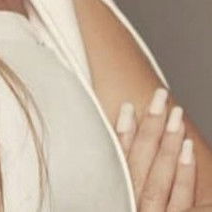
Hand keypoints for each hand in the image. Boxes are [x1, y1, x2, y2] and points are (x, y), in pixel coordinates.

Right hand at [115, 86, 195, 210]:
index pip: (116, 165)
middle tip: (159, 97)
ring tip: (176, 115)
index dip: (121, 135)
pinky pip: (181, 200)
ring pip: (159, 180)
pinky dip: (185, 173)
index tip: (127, 107)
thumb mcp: (115, 197)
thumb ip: (117, 177)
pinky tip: (188, 149)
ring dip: (167, 144)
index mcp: (116, 201)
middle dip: (150, 129)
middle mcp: (132, 208)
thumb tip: (109, 149)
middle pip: (138, 167)